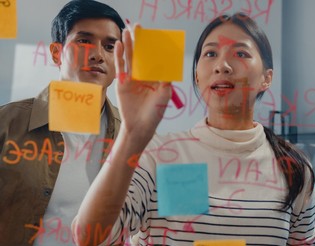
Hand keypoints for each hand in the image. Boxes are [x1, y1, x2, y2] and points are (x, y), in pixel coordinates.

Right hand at [114, 24, 171, 144]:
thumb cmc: (155, 111)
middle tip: (138, 26)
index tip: (154, 35)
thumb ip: (166, 77)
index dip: (153, 46)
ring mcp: (132, 78)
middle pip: (140, 54)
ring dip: (129, 44)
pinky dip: (120, 55)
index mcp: (155, 76)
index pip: (154, 57)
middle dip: (140, 41)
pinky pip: (121, 66)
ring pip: (130, 57)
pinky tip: (120, 45)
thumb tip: (169, 62)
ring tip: (127, 31)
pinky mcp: (122, 82)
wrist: (140, 125)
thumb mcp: (165, 93)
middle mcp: (143, 75)